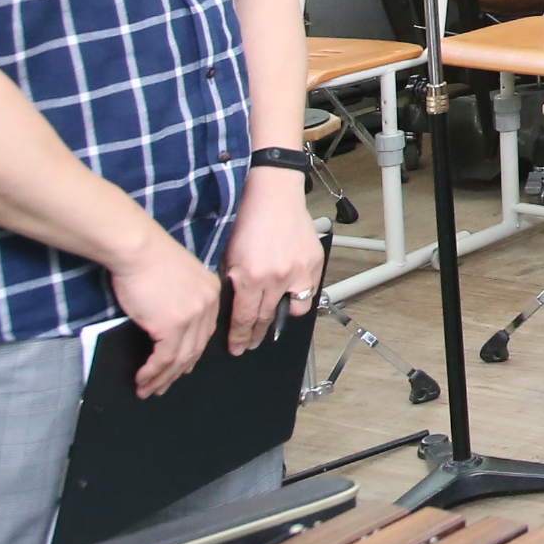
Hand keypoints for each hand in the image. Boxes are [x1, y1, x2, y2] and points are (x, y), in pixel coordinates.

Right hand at [109, 229, 221, 398]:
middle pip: (195, 349)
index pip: (204, 332)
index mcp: (212, 292)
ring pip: (180, 359)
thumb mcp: (176, 278)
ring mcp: (193, 316)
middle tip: (161, 387)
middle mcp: (208, 306)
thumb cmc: (148, 258)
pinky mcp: (173, 325)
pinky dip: (153, 373)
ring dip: (162, 379)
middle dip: (177, 372)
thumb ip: (181, 299)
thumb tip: (168, 324)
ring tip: (148, 390)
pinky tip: (142, 380)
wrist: (137, 248)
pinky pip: (164, 358)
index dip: (191, 354)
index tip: (180, 368)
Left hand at [221, 175, 324, 354]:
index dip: (240, 337)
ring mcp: (298, 271)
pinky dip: (299, 294)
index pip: (245, 318)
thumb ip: (233, 284)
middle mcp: (276, 278)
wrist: (274, 196)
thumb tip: (233, 308)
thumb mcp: (229, 256)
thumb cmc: (248, 221)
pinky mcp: (314, 263)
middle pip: (267, 318)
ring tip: (274, 316)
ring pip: (294, 310)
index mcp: (250, 276)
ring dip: (282, 317)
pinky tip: (290, 291)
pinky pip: (309, 290)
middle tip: (251, 343)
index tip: (238, 347)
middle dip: (257, 334)